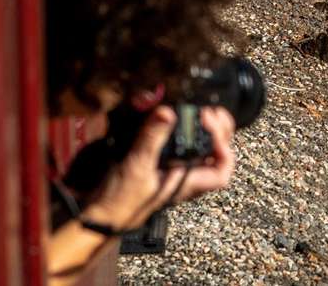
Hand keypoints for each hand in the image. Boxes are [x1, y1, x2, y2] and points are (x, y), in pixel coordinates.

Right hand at [80, 106, 238, 231]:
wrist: (102, 215)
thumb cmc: (121, 202)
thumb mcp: (137, 167)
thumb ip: (151, 140)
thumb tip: (166, 113)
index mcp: (188, 183)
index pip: (222, 173)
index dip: (225, 151)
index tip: (213, 128)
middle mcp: (186, 179)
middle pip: (215, 157)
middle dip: (219, 133)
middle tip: (209, 112)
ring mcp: (175, 174)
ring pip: (201, 153)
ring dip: (205, 133)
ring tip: (199, 113)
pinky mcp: (162, 168)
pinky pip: (182, 151)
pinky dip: (185, 135)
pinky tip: (177, 123)